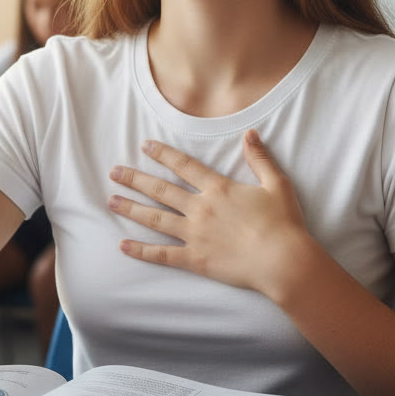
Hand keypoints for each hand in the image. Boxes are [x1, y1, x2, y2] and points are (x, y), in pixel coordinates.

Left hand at [109, 130, 311, 295]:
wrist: (283, 261)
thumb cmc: (283, 223)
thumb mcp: (277, 184)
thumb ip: (260, 158)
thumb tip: (250, 134)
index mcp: (218, 189)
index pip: (184, 166)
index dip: (163, 154)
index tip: (144, 146)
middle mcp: (201, 208)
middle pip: (161, 190)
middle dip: (135, 179)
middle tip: (114, 172)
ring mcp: (195, 235)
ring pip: (155, 219)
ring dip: (132, 209)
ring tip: (111, 201)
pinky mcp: (195, 259)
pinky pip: (162, 254)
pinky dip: (141, 250)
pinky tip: (123, 245)